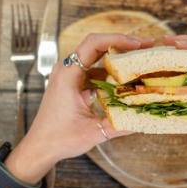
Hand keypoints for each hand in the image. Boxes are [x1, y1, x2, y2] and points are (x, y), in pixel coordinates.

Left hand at [6, 33, 154, 182]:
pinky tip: (125, 80)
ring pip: (96, 58)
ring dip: (118, 59)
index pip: (93, 44)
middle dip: (123, 45)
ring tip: (140, 62)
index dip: (118, 39)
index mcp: (68, 76)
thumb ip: (119, 125)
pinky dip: (110, 72)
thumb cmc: (59, 139)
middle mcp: (66, 70)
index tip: (138, 44)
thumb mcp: (93, 132)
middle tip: (146, 47)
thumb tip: (144, 118)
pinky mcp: (71, 83)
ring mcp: (68, 75)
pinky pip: (93, 71)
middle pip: (97, 46)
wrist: (40, 147)